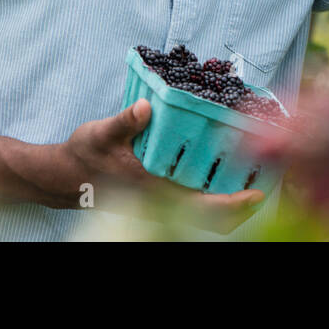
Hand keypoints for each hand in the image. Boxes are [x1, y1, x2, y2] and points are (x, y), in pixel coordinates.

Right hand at [31, 98, 265, 234]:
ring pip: (202, 218)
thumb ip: (125, 121)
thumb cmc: (84, 155)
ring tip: (250, 183)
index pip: (201, 207)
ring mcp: (158, 204)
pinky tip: (221, 180)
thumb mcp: (101, 132)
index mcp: (153, 188)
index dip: (232, 204)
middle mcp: (160, 202)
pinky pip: (192, 209)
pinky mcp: (156, 200)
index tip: (257, 194)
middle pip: (210, 220)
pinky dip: (212, 201)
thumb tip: (145, 108)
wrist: (63, 176)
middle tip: (265, 187)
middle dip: (240, 211)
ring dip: (228, 207)